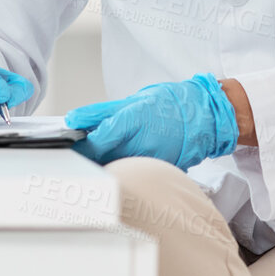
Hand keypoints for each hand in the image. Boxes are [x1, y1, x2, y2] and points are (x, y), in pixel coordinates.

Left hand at [64, 73, 238, 169]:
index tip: (70, 146)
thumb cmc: (169, 104)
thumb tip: (74, 118)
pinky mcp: (158, 173)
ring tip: (106, 156)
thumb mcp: (132, 100)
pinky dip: (127, 171)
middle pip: (101, 161)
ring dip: (107, 166)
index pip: (93, 144)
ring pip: (117, 170)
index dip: (78, 147)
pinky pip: (135, 175)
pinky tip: (127, 162)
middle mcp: (138, 145)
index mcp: (129, 123)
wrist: (204, 116)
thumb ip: (101, 112)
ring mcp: (149, 161)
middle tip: (82, 154)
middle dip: (89, 159)